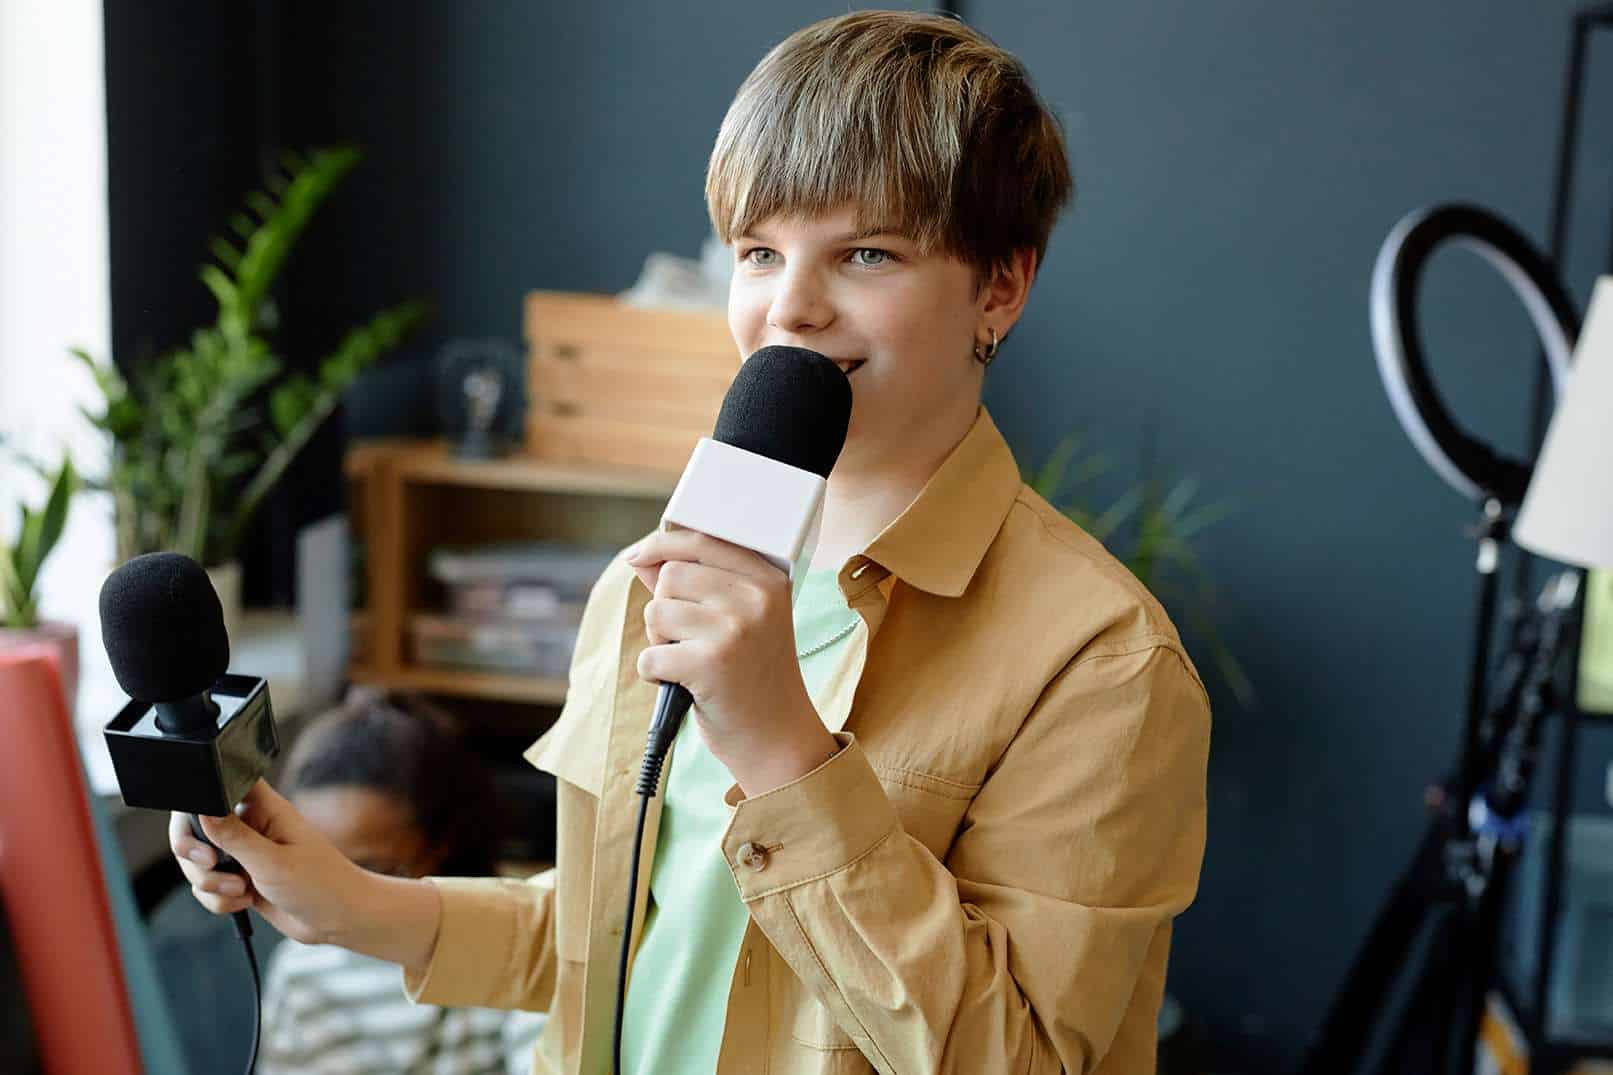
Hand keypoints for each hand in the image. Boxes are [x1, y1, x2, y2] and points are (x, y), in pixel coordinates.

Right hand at [170, 780, 439, 968]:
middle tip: (212, 864)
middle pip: (197, 826)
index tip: (204, 829)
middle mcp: (250, 826)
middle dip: (194, 852)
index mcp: (264, 808)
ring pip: (197, 861)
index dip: (201, 799)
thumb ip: (235, 838)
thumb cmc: (320, 883)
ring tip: (241, 891)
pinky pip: (207, 887)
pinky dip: (217, 900)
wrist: (338, 919)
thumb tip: (203, 811)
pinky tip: (245, 902)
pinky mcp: (239, 879)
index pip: (222, 783)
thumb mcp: (274, 861)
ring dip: (209, 882)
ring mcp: (243, 853)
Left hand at [628, 529, 839, 795]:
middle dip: (665, 608)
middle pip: (671, 576)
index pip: (703, 541)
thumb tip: (643, 559)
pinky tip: (683, 684)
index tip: (639, 555)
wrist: (779, 738)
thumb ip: (695, 585)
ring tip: (691, 661)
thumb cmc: (754, 678)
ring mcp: (734, 630)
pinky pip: (649, 654)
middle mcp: (755, 599)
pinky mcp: (709, 664)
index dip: (662, 544)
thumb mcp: (740, 621)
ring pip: (656, 612)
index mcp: (769, 580)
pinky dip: (655, 673)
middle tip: (690, 640)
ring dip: (659, 641)